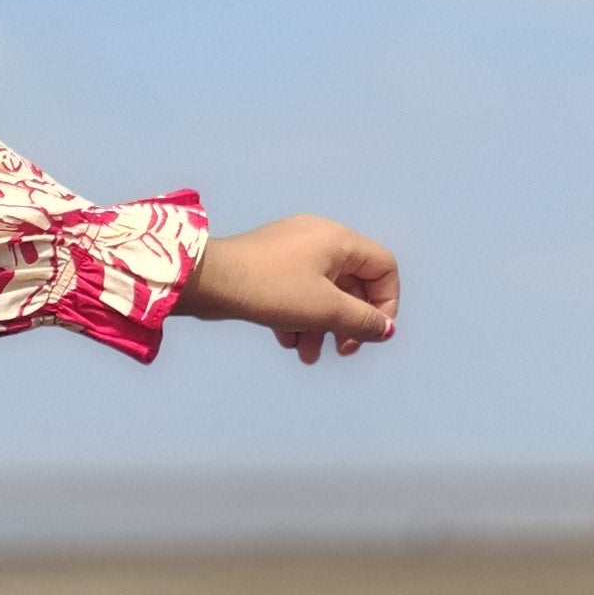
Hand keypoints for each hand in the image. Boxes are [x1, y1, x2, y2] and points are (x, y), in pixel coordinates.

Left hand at [178, 213, 398, 361]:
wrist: (207, 281)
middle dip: (346, 323)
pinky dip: (296, 318)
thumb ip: (361, 321)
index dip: (386, 303)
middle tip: (341, 351)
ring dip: (320, 328)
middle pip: (352, 284)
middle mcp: (318, 238)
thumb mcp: (324, 310)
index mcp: (339, 240)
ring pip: (321, 293)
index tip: (372, 332)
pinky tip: (285, 341)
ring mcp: (291, 250)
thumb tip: (385, 330)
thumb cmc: (269, 289)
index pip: (383, 267)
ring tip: (306, 355)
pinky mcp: (268, 266)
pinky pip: (295, 293)